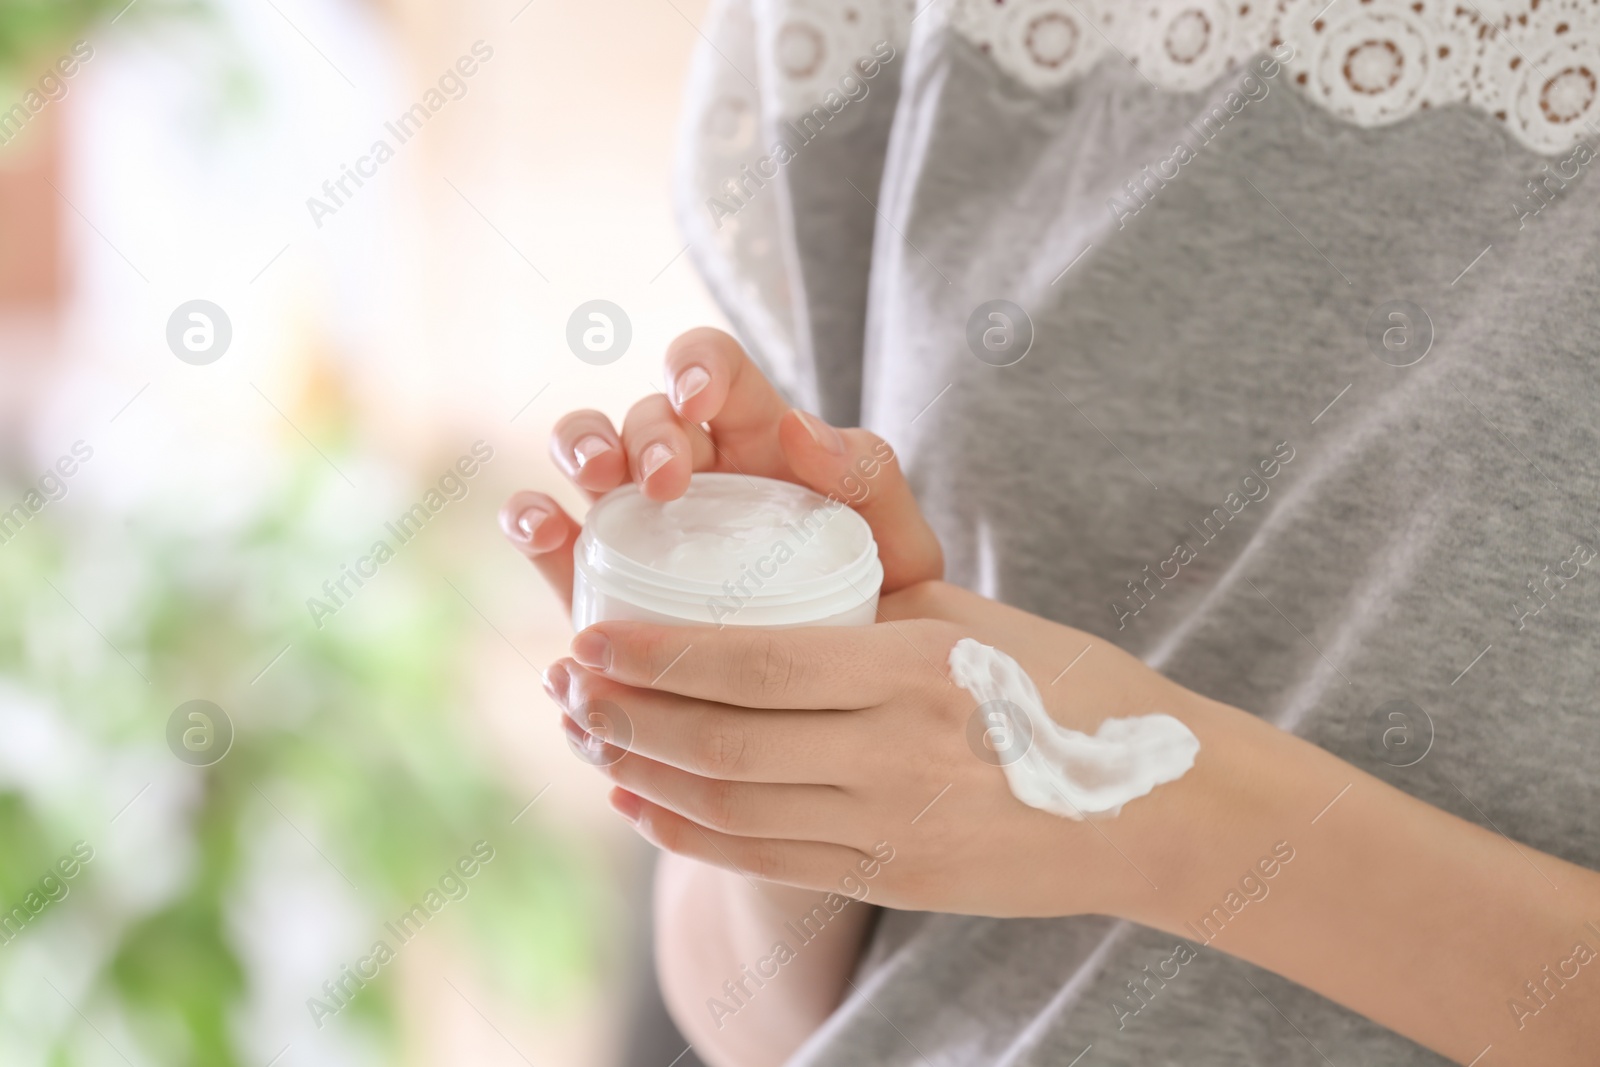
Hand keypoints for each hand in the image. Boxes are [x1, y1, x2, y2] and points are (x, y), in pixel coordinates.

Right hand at [497, 327, 941, 609]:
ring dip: (578, 450)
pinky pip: (545, 533)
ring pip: (580, 452)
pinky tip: (545, 532)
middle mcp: (685, 469)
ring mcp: (632, 521)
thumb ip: (872, 479)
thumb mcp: (902, 548)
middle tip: (666, 483)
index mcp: (754, 440)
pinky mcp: (591, 579)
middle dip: (641, 430)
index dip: (694, 366)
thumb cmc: (879, 616)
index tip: (699, 401)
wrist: (842, 718)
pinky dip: (530, 520)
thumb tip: (799, 424)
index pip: (713, 368)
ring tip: (599, 484)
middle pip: (640, 413)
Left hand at [545, 579, 1222, 920]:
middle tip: (561, 684)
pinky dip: (688, 835)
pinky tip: (642, 805)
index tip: (586, 634)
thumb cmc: (1065, 685)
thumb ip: (861, 606)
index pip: (750, 664)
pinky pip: (765, 859)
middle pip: (719, 742)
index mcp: (913, 669)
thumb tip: (747, 587)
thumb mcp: (967, 621)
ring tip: (587, 737)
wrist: (1155, 803)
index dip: (653, 656)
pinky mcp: (893, 879)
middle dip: (622, 714)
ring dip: (641, 772)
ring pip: (728, 807)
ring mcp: (893, 831)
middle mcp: (896, 756)